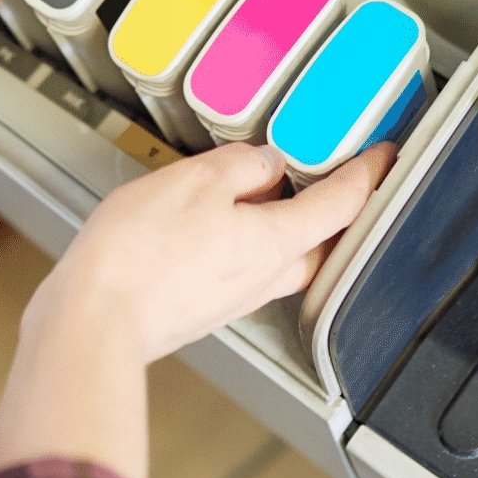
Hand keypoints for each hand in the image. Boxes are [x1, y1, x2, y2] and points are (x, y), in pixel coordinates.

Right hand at [0, 143, 394, 477]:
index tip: (384, 155)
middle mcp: (264, 277)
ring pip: (282, 260)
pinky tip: (220, 227)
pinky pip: (242, 270)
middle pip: (321, 243)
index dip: (368, 174)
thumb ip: (239, 168)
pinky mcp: (202, 308)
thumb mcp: (194, 183)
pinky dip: (246, 244)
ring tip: (274, 194)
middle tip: (341, 178)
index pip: (341, 204)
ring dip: (290, 228)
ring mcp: (232, 298)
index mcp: (275, 242)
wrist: (93, 322)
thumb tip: (266, 165)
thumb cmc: (139, 257)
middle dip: (338, 211)